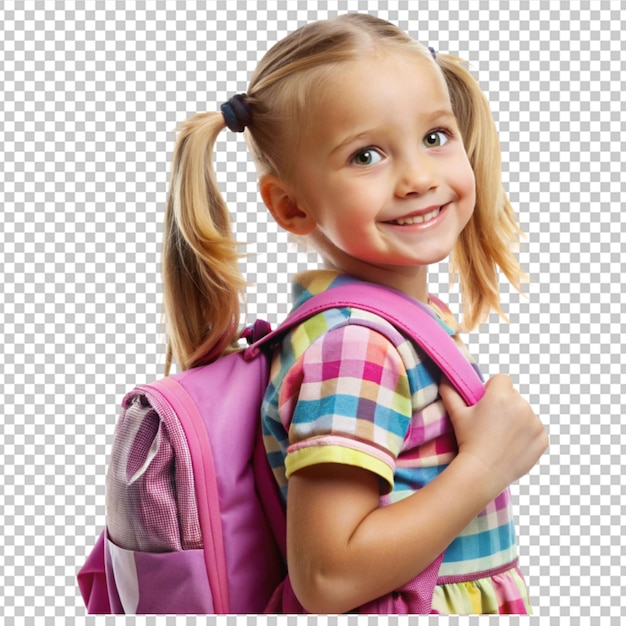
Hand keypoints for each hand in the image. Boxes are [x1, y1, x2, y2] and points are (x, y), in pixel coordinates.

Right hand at [439, 373, 547, 494]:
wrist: (482, 472)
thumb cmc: (468, 441)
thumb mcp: (456, 414)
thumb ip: (450, 392)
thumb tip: (444, 378)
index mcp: (501, 395)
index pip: (502, 379)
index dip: (492, 389)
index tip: (485, 403)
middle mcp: (522, 406)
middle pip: (513, 396)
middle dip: (504, 404)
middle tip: (490, 423)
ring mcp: (535, 423)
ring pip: (525, 413)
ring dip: (516, 419)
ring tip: (501, 436)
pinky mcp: (542, 439)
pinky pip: (535, 430)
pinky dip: (527, 435)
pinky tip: (512, 444)